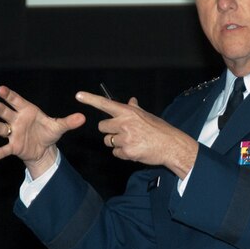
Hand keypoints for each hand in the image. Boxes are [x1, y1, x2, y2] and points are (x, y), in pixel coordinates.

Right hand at [0, 86, 85, 177]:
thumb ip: (69, 122)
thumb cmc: (48, 132)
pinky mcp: (14, 146)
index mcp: (27, 111)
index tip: (1, 89)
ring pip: (2, 128)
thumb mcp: (59, 127)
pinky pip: (3, 150)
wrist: (44, 149)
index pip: (16, 101)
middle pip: (6, 113)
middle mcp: (17, 120)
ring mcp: (14, 133)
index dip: (9, 95)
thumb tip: (83, 117)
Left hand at [74, 91, 197, 178]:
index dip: (90, 99)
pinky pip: (115, 153)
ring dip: (115, 143)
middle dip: (109, 131)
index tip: (78, 95)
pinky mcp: (127, 152)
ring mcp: (125, 138)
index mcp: (128, 112)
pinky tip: (134, 150)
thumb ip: (135, 109)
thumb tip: (131, 100)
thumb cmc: (159, 130)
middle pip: (102, 127)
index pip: (105, 104)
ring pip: (108, 141)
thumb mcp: (147, 115)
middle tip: (122, 132)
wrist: (170, 145)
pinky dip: (122, 153)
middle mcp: (124, 123)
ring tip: (131, 142)